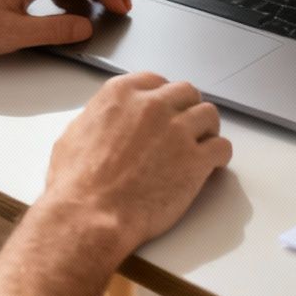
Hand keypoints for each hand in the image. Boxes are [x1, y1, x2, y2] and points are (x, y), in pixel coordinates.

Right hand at [41, 72, 231, 253]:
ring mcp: (177, 130)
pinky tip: (213, 164)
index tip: (166, 107)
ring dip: (206, 129)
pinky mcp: (196, 160)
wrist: (89, 214)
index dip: (163, 96)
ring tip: (202, 144)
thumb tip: (103, 122)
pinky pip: (222, 147)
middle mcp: (152, 105)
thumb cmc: (76, 184)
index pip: (155, 80)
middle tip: (186, 126)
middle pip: (186, 92)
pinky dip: (220, 156)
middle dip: (187, 108)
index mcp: (120, 94)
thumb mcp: (73, 135)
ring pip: (209, 114)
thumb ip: (97, 119)